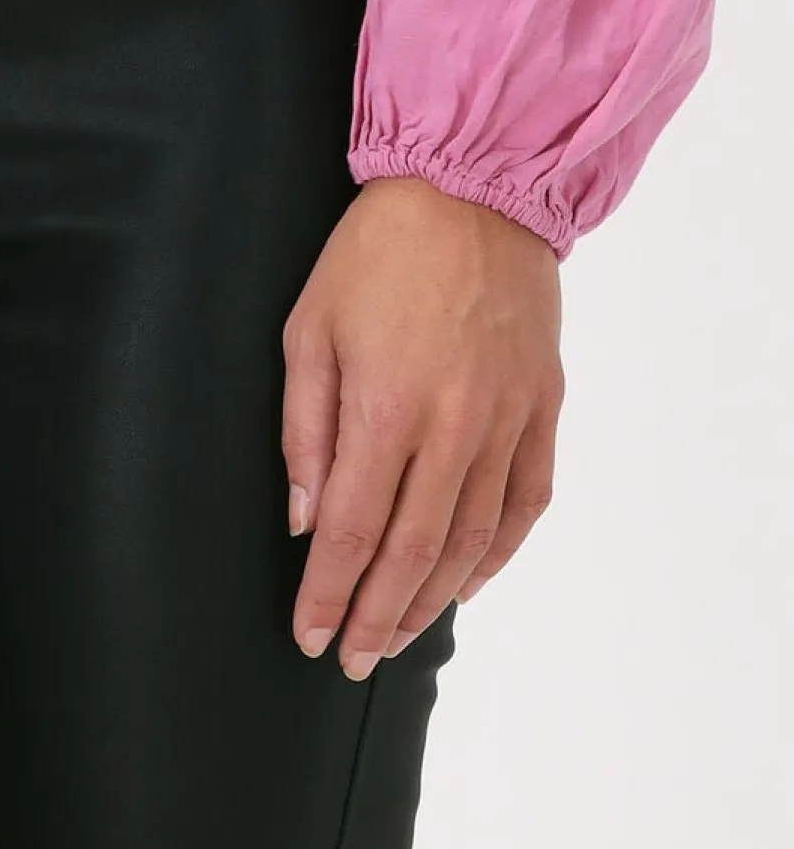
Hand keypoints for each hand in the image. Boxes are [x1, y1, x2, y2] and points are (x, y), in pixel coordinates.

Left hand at [281, 175, 564, 680]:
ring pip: (471, 539)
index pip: (351, 530)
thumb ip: (304, 431)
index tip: (311, 636)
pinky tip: (468, 581)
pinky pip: (526, 500)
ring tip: (400, 634)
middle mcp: (453, 427)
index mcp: (386, 408)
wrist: (474, 189)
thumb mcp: (310, 329)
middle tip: (352, 659)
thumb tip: (304, 518)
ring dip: (432, 598)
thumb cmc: (377, 253)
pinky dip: (499, 552)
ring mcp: (506, 421)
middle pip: (411, 551)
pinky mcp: (543, 408)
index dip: (329, 594)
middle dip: (376, 616)